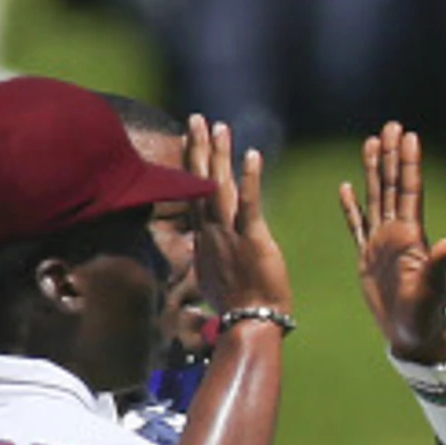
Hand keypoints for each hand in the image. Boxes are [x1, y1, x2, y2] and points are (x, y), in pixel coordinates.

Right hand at [186, 114, 292, 320]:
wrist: (249, 325)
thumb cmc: (237, 309)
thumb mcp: (213, 280)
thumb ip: (209, 259)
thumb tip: (200, 254)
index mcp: (205, 239)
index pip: (196, 194)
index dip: (194, 165)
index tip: (192, 139)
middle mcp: (212, 233)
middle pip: (202, 182)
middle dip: (199, 148)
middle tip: (197, 118)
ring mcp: (230, 235)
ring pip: (220, 187)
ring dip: (219, 155)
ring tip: (219, 126)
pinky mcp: (253, 240)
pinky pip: (250, 204)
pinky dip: (251, 179)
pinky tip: (252, 155)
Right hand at [339, 124, 445, 366]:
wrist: (413, 335)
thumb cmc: (426, 313)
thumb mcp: (433, 287)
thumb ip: (441, 262)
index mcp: (412, 236)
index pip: (410, 191)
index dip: (409, 163)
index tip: (409, 135)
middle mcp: (397, 233)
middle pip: (393, 186)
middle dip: (392, 155)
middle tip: (391, 125)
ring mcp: (381, 243)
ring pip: (375, 198)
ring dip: (374, 170)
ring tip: (371, 142)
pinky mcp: (366, 257)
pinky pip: (356, 226)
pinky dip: (351, 207)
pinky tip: (346, 186)